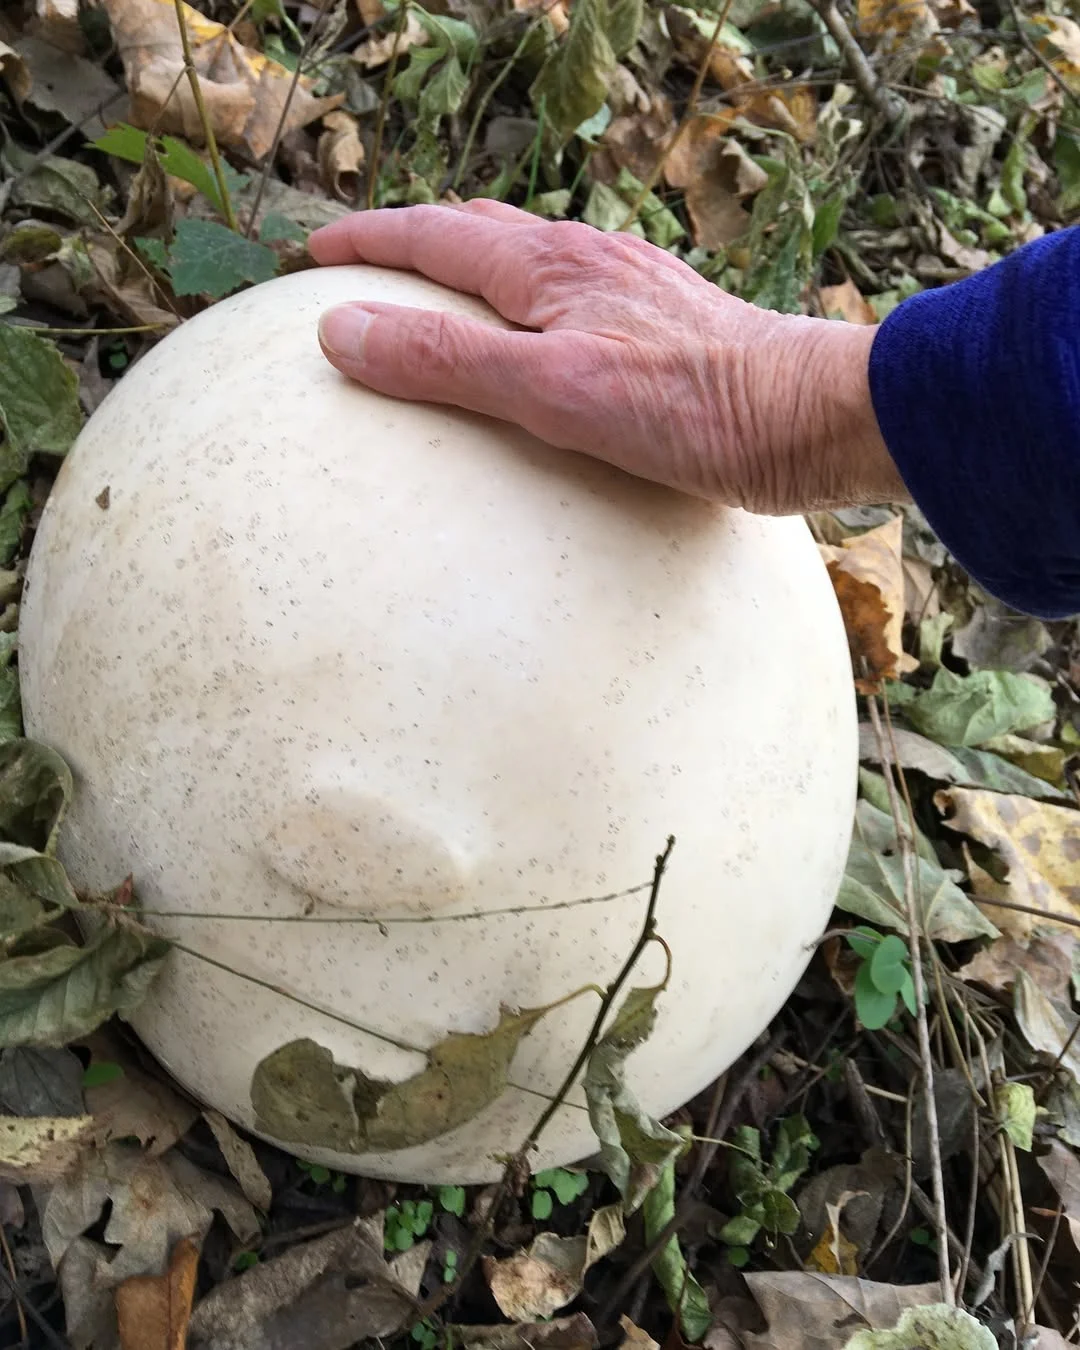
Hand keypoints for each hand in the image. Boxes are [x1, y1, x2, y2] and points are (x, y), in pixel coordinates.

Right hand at [307, 201, 906, 514]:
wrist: (811, 417)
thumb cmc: (693, 406)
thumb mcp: (552, 391)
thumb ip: (448, 362)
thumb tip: (342, 331)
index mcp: (548, 267)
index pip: (432, 236)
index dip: (367, 242)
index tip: (312, 256)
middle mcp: (586, 262)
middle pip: (477, 234)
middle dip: (413, 244)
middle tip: (365, 267)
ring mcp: (628, 291)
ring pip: (527, 264)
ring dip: (471, 271)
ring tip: (441, 301)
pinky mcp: (661, 329)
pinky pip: (569, 303)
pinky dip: (525, 310)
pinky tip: (542, 348)